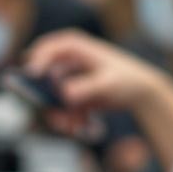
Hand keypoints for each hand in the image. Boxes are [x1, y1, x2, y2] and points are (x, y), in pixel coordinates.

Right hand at [26, 28, 159, 122]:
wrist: (141, 92)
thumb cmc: (127, 79)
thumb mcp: (107, 84)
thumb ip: (86, 88)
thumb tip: (65, 95)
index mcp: (73, 46)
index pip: (46, 49)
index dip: (36, 62)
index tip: (32, 77)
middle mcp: (65, 60)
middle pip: (42, 77)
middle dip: (44, 98)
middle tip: (50, 113)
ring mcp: (66, 77)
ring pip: (50, 97)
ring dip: (58, 112)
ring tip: (71, 125)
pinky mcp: (70, 93)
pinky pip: (60, 107)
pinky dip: (67, 117)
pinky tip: (80, 125)